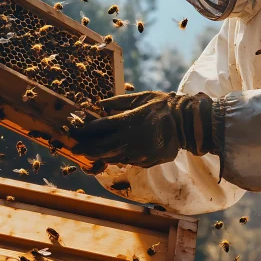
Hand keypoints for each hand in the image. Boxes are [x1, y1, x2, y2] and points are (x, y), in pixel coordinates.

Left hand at [72, 90, 213, 168]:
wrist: (187, 124)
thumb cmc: (163, 106)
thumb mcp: (140, 98)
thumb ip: (118, 102)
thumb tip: (99, 104)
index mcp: (129, 121)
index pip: (99, 128)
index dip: (84, 131)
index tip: (74, 132)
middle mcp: (131, 139)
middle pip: (101, 148)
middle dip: (86, 148)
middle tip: (76, 148)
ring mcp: (138, 153)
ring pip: (112, 158)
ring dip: (100, 155)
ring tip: (91, 152)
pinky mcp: (146, 162)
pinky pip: (127, 161)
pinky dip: (119, 157)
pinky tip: (115, 152)